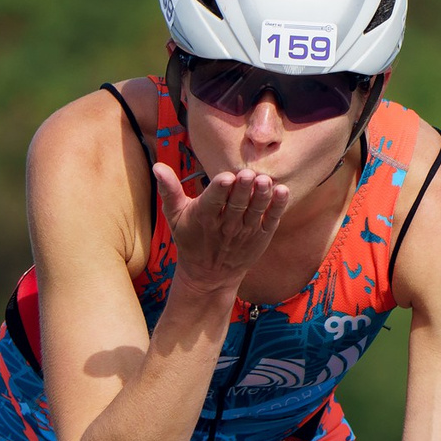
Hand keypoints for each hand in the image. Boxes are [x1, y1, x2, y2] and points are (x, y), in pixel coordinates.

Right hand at [153, 160, 289, 292]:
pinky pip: (271, 221)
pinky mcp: (261, 237)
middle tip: (248, 173)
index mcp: (204, 217)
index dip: (219, 190)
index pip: (212, 202)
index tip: (226, 177)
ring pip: (255, 212)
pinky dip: (277, 208)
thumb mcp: (175, 216)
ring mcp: (245, 233)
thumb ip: (169, 190)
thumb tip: (157, 166)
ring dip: (262, 196)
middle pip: (236, 205)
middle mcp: (226, 226)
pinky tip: (283, 191)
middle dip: (242, 190)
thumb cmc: (191, 239)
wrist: (210, 275)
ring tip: (265, 180)